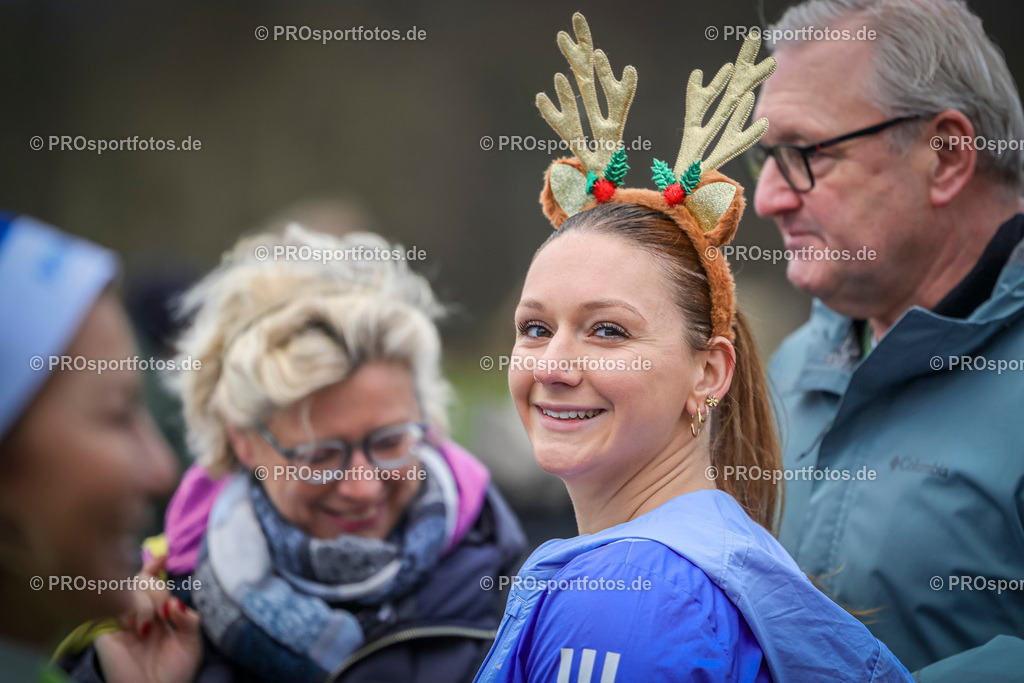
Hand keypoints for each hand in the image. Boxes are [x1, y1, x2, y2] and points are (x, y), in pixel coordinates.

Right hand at [95, 555, 201, 682]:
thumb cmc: (173, 674)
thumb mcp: (191, 643)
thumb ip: (188, 619)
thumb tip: (174, 601)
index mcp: (155, 616)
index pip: (150, 583)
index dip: (153, 567)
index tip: (162, 555)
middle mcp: (137, 615)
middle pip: (142, 580)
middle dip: (159, 590)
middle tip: (167, 612)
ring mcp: (121, 621)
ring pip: (132, 587)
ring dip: (149, 600)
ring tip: (152, 626)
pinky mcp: (107, 629)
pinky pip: (119, 603)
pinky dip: (136, 609)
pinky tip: (140, 630)